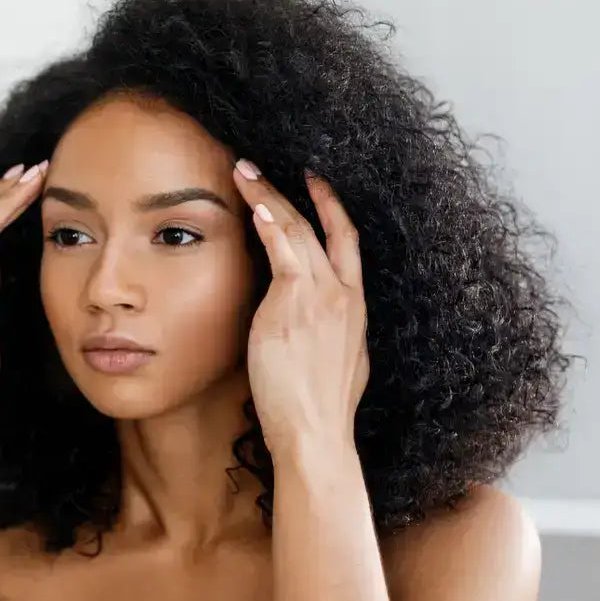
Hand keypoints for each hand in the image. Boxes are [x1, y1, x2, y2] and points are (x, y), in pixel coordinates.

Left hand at [232, 160, 368, 457]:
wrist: (316, 432)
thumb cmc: (323, 410)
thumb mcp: (342, 363)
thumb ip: (332, 334)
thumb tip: (317, 324)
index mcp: (356, 307)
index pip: (347, 242)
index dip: (332, 207)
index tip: (315, 183)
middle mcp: (342, 294)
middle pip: (321, 227)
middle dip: (292, 191)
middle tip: (260, 168)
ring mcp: (319, 297)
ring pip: (296, 230)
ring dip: (267, 196)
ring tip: (243, 172)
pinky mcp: (292, 306)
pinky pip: (281, 252)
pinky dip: (268, 225)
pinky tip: (252, 206)